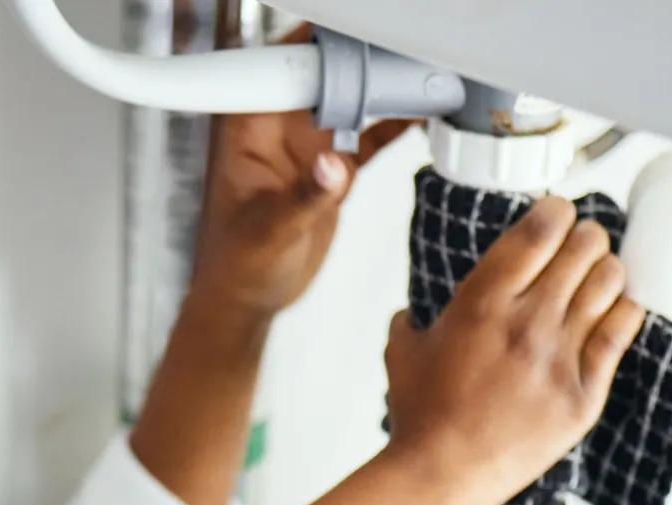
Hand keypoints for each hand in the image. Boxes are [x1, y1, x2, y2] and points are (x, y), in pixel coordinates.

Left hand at [189, 28, 414, 316]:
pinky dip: (401, 120)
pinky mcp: (335, 163)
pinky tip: (431, 111)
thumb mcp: (269, 231)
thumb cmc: (237, 265)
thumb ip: (304, 196)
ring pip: (357, 96)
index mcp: (252, 124)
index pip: (290, 64)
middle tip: (416, 55)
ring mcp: (311, 141)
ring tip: (435, 77)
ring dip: (392, 87)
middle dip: (371, 58)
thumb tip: (332, 165)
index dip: (329, 44)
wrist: (249, 297)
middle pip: (332, 70)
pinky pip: (373, 129)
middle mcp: (282, 123)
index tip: (369, 39)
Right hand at [382, 196, 644, 504]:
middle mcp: (527, 322)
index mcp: (482, 302)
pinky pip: (622, 332)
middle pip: (584, 246)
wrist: (441, 475)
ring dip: (605, 270)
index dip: (557, 210)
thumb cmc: (420, 417)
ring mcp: (560, 358)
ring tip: (596, 277)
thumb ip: (410, 320)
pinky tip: (616, 310)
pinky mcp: (583, 393)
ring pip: (610, 283)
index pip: (541, 229)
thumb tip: (411, 314)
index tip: (556, 213)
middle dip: (585, 236)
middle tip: (579, 244)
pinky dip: (623, 311)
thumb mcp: (403, 353)